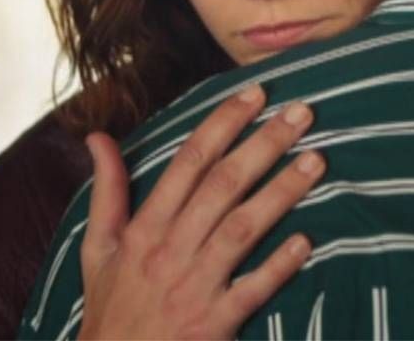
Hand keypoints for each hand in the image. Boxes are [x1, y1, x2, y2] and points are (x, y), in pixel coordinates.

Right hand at [77, 85, 322, 339]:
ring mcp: (193, 287)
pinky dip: (278, 266)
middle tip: (302, 113)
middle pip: (222, 186)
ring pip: (242, 228)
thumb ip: (106, 189)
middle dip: (264, 145)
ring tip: (316, 161)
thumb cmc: (111, 308)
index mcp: (145, 228)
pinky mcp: (212, 324)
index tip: (255, 95)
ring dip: (281, 192)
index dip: (223, 125)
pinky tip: (305, 241)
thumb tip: (97, 137)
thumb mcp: (98, 247)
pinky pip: (251, 290)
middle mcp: (169, 250)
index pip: (188, 162)